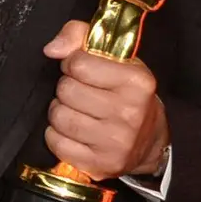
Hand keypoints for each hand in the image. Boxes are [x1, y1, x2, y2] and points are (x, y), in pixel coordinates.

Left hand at [37, 22, 170, 178]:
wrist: (149, 141)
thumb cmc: (127, 94)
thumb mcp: (114, 58)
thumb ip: (79, 36)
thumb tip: (51, 48)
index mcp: (136, 82)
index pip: (79, 64)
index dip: (72, 64)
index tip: (81, 70)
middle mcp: (129, 113)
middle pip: (66, 91)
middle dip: (67, 89)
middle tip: (80, 93)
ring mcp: (115, 143)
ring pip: (59, 117)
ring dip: (60, 111)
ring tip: (76, 110)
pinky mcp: (100, 165)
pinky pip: (56, 143)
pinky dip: (57, 135)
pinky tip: (73, 132)